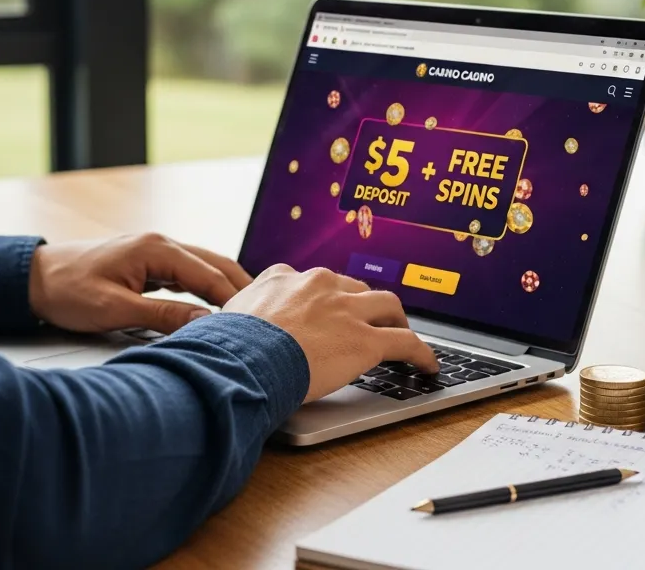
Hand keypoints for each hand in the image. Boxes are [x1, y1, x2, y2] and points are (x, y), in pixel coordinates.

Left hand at [28, 233, 251, 333]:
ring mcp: (156, 251)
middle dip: (242, 288)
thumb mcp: (115, 310)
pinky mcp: (149, 263)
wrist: (35, 278)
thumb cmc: (68, 292)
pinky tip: (219, 306)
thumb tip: (207, 324)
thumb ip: (163, 316)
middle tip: (268, 315)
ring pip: (205, 267)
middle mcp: (161, 243)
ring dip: (228, 287)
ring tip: (252, 312)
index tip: (257, 322)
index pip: (209, 275)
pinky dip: (209, 288)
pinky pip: (189, 273)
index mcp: (156, 249)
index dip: (235, 300)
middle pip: (216, 264)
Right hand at [224, 264, 438, 401]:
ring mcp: (345, 309)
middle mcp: (318, 284)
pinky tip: (428, 366)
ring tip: (402, 334)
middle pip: (353, 288)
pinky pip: (406, 342)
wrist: (241, 359)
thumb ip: (235, 326)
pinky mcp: (367, 339)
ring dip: (396, 319)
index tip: (327, 310)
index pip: (313, 282)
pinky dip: (422, 353)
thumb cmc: (224, 349)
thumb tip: (216, 343)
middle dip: (363, 304)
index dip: (325, 298)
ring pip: (386, 305)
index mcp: (282, 278)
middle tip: (369, 321)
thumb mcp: (225, 325)